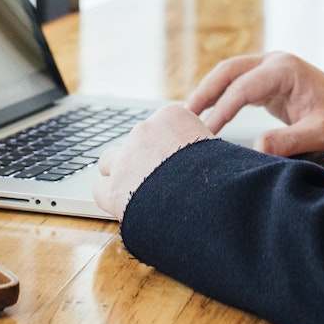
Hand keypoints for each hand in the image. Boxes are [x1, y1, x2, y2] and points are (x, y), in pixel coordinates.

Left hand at [93, 103, 209, 218]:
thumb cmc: (223, 177)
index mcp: (171, 116)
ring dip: (121, 174)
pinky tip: (126, 206)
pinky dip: (111, 198)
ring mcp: (125, 157)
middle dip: (141, 159)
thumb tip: (213, 156)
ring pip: (110, 162)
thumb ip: (204, 147)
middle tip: (157, 180)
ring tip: (138, 193)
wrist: (210, 202)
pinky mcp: (113, 188)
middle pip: (135, 142)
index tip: (173, 161)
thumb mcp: (219, 150)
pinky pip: (100, 189)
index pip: (159, 126)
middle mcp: (144, 130)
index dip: (164, 146)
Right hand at [185, 52, 323, 157]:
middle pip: (228, 70)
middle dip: (204, 92)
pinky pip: (234, 82)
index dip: (223, 108)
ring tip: (186, 115)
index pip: (244, 86)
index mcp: (285, 70)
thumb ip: (290, 140)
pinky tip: (204, 113)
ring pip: (227, 73)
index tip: (207, 130)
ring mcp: (267, 67)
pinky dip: (217, 95)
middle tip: (184, 116)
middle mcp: (273, 62)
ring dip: (206, 92)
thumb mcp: (319, 133)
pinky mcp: (263, 78)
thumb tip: (257, 148)